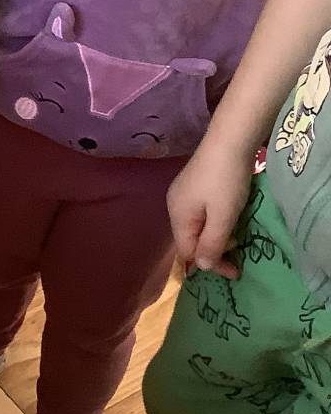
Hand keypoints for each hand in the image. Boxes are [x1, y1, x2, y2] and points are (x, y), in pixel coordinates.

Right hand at [169, 141, 251, 278]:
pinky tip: (229, 216)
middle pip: (190, 239)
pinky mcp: (194, 186)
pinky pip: (201, 214)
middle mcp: (174, 206)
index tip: (236, 271)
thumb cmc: (225, 182)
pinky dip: (215, 222)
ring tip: (237, 231)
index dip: (210, 265)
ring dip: (216, 236)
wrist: (228, 142)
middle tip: (239, 249)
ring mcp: (183, 194)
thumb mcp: (222, 217)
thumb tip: (202, 267)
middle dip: (214, 249)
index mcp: (177, 215)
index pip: (187, 251)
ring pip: (197, 227)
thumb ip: (212, 244)